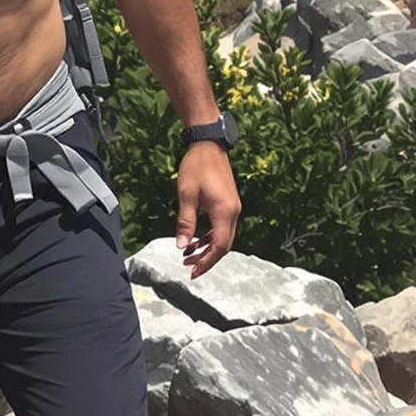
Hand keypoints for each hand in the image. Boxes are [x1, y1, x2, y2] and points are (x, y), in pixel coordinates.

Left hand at [175, 143, 239, 276]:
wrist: (208, 143)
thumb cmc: (196, 166)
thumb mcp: (187, 194)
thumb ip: (185, 222)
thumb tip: (182, 246)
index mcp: (224, 212)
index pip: (219, 247)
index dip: (207, 262)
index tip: (193, 272)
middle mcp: (233, 212)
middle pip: (224, 245)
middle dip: (207, 259)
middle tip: (189, 267)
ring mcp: (233, 207)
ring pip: (223, 237)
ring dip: (207, 248)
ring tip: (188, 256)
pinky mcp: (229, 203)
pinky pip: (222, 227)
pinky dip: (210, 236)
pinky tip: (196, 240)